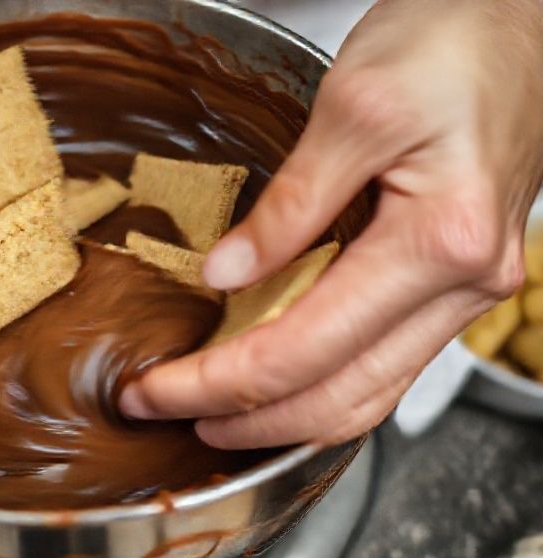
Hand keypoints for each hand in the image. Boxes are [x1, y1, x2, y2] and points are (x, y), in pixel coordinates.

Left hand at [120, 0, 542, 448]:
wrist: (520, 22)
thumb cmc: (451, 45)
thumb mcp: (352, 107)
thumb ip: (289, 204)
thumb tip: (225, 274)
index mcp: (439, 241)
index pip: (301, 349)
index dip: (216, 380)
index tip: (152, 388)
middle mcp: (462, 285)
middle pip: (337, 398)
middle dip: (241, 418)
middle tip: (162, 408)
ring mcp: (463, 291)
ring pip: (365, 395)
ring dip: (281, 416)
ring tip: (208, 411)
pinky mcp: (450, 282)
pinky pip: (382, 362)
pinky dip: (319, 385)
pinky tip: (271, 379)